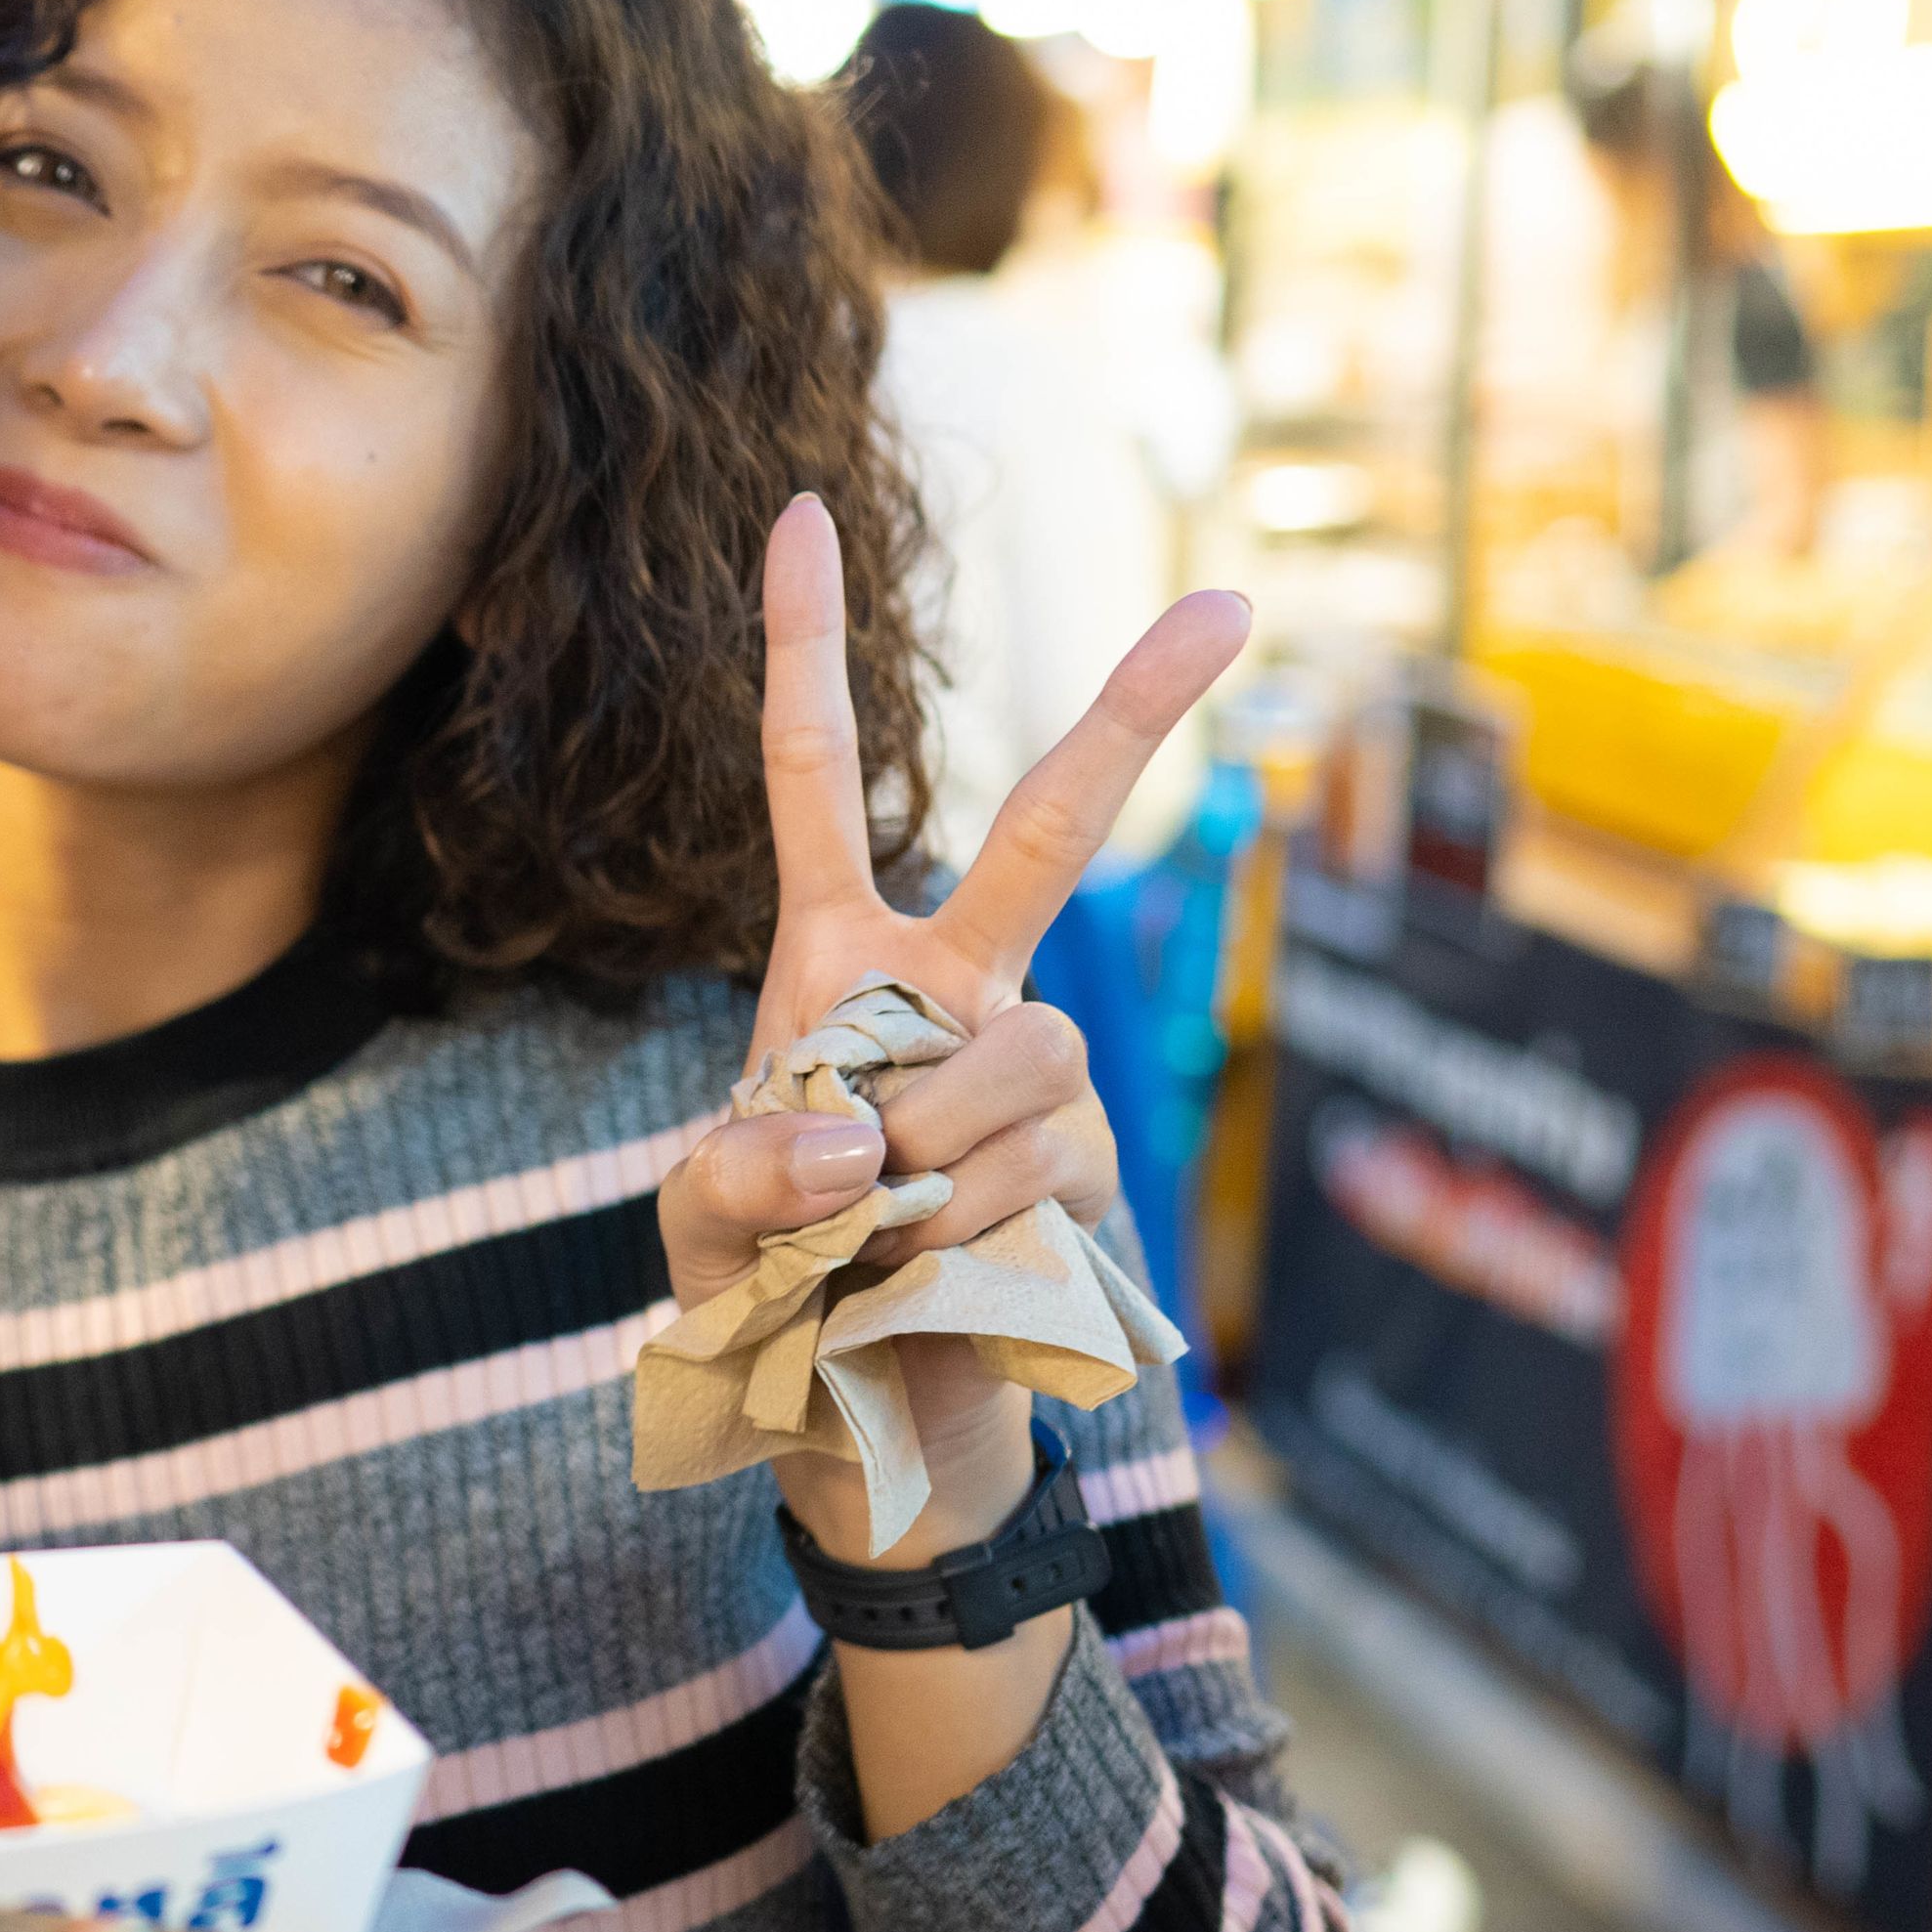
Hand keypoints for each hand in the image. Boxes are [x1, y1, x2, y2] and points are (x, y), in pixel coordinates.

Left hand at [653, 499, 1247, 1545]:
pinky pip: (1042, 1174)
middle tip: (1231, 602)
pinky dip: (967, 1240)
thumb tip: (871, 1133)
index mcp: (836, 959)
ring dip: (936, 1161)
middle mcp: (954, 989)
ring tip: (872, 1244)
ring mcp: (1032, 1075)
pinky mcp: (1087, 1174)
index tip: (798, 508)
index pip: (816, 775)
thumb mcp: (700, 1225)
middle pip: (1048, 831)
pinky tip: (930, 1284)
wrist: (857, 1423)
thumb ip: (747, 1170)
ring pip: (1028, 1060)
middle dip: (1136, 713)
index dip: (804, 646)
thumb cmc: (768, 1297)